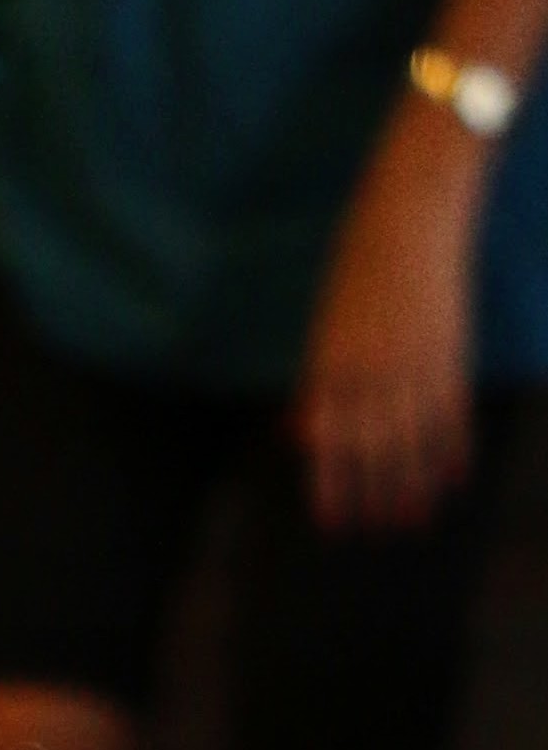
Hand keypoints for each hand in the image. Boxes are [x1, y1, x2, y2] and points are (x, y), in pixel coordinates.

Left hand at [296, 109, 481, 524]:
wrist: (410, 215)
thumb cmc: (357, 271)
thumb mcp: (323, 327)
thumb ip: (313, 386)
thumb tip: (296, 438)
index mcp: (332, 365)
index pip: (330, 444)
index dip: (332, 488)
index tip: (334, 526)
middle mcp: (373, 370)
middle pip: (374, 452)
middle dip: (376, 498)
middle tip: (378, 534)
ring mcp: (415, 362)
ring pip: (415, 441)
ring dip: (414, 486)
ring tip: (415, 521)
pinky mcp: (449, 349)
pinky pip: (452, 412)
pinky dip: (452, 448)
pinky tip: (453, 478)